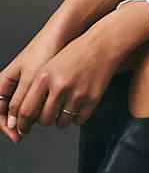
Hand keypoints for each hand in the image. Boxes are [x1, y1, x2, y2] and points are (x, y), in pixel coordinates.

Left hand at [2, 0, 148, 142]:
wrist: (101, 46)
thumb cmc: (75, 53)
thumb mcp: (49, 66)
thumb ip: (38, 88)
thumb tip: (30, 112)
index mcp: (44, 77)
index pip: (27, 110)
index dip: (23, 123)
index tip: (24, 127)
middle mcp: (60, 86)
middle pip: (44, 120)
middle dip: (44, 120)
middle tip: (47, 114)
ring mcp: (77, 94)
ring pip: (61, 123)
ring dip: (60, 120)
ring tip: (63, 109)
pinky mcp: (92, 99)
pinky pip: (79, 121)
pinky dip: (76, 118)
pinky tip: (76, 107)